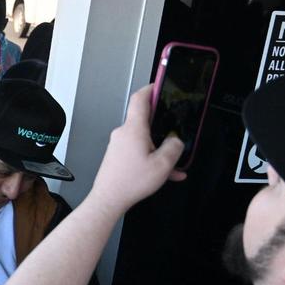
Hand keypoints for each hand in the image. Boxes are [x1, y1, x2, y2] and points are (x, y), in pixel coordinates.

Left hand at [88, 85, 185, 214]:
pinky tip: (166, 173)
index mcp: (134, 129)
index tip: (160, 84)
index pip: (140, 98)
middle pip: (145, 120)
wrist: (108, 199)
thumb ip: (174, 147)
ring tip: (174, 162)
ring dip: (160, 148)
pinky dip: (152, 159)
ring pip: (144, 139)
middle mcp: (123, 133)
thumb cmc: (129, 182)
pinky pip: (139, 151)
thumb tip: (176, 141)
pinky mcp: (117, 156)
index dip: (151, 88)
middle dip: (163, 124)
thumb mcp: (162, 163)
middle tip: (175, 126)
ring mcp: (119, 145)